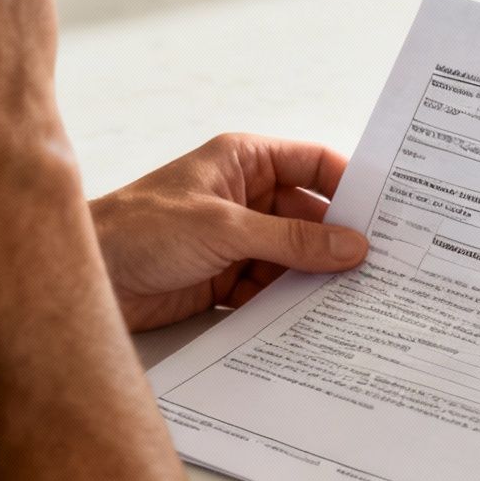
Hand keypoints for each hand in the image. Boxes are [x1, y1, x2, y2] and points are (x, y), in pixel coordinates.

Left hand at [91, 135, 369, 331]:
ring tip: (360, 299)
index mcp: (245, 160)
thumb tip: (353, 246)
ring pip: (294, 257)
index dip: (353, 185)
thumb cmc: (141, 229)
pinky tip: (318, 320)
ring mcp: (237, 239)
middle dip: (341, 241)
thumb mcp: (225, 229)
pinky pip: (271, 289)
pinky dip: (290, 303)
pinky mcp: (225, 278)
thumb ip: (292, 240)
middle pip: (310, 216)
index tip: (391, 212)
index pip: (315, 164)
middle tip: (386, 266)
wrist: (88, 275)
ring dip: (317, 278)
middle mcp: (245, 196)